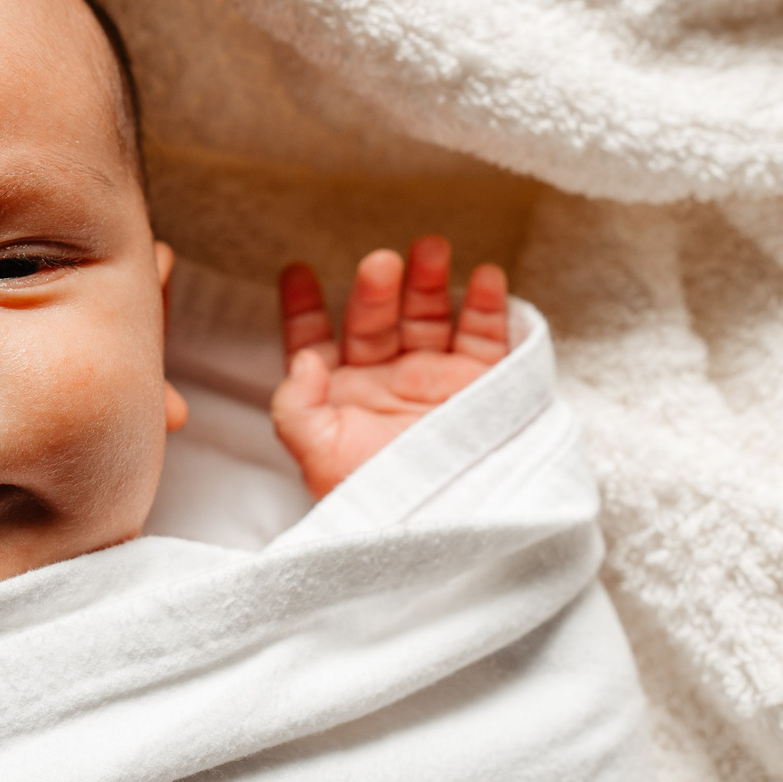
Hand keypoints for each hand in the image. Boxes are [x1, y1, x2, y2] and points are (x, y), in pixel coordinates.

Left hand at [270, 236, 510, 497]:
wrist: (441, 531)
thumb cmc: (374, 500)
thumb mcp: (319, 458)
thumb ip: (296, 409)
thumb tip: (303, 359)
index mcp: (340, 392)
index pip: (315, 338)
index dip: (303, 307)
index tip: (295, 271)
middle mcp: (385, 377)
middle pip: (376, 318)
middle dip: (376, 288)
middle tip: (380, 263)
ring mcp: (434, 377)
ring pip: (428, 316)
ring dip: (429, 282)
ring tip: (431, 250)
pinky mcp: (482, 384)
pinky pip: (485, 337)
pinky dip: (487, 306)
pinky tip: (484, 278)